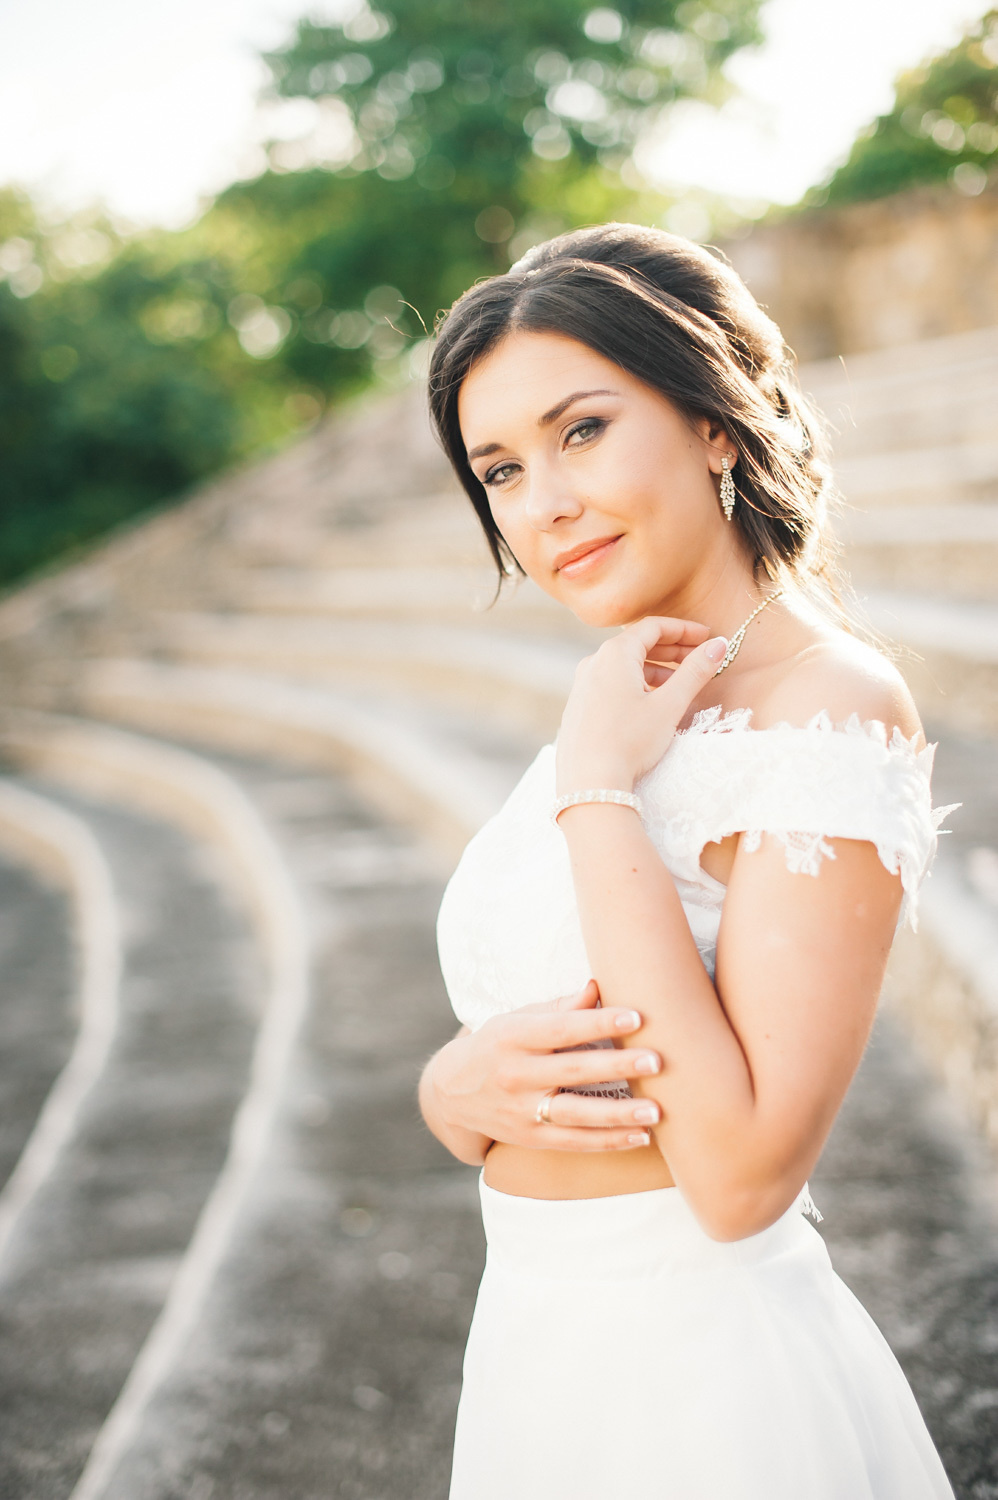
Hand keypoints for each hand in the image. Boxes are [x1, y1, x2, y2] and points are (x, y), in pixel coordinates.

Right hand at [428, 981, 665, 1152]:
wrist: (451, 1092)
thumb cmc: (497, 1045)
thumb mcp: (517, 1019)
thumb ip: (559, 1007)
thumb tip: (598, 987)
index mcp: (513, 1036)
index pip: (561, 1028)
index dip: (598, 1021)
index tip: (636, 1015)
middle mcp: (516, 1074)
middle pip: (573, 1070)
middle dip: (618, 1065)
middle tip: (657, 1060)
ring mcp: (521, 1110)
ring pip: (576, 1114)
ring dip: (619, 1114)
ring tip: (657, 1110)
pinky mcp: (530, 1138)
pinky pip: (574, 1142)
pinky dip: (609, 1141)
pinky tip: (642, 1137)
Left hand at [556, 618, 725, 792]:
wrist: (590, 783)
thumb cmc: (630, 742)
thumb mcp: (669, 705)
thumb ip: (695, 671)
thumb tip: (719, 645)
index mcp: (614, 654)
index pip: (653, 627)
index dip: (684, 629)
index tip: (707, 637)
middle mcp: (593, 663)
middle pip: (637, 644)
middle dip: (672, 649)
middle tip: (700, 658)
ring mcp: (582, 686)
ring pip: (624, 667)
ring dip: (655, 670)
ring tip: (680, 685)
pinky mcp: (579, 708)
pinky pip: (611, 685)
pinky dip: (636, 685)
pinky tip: (652, 705)